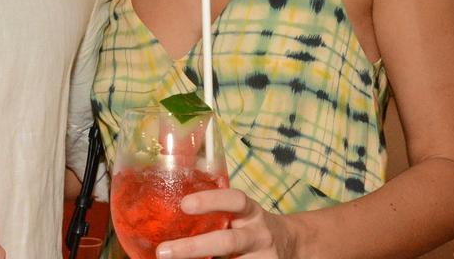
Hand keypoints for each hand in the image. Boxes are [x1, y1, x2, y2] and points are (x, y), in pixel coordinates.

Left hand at [155, 188, 294, 258]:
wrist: (290, 245)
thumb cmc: (250, 225)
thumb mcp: (241, 212)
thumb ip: (217, 210)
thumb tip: (169, 209)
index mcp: (251, 212)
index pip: (235, 200)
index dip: (211, 200)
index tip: (184, 204)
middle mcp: (258, 235)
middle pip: (228, 242)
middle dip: (194, 248)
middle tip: (163, 251)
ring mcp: (262, 258)